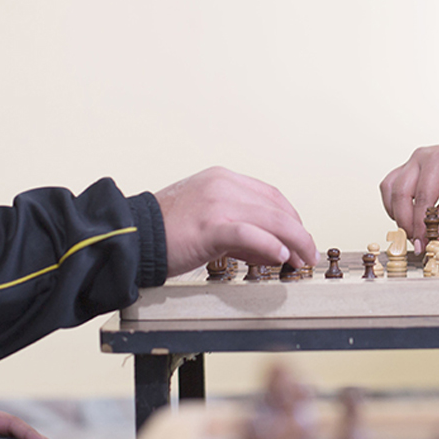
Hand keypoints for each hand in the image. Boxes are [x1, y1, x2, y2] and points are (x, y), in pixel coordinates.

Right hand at [154, 166, 316, 276]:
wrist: (131, 233)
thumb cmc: (165, 230)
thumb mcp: (206, 216)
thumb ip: (238, 227)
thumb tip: (270, 247)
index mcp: (222, 179)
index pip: (271, 195)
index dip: (291, 218)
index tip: (299, 236)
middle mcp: (223, 185)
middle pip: (276, 207)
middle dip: (298, 233)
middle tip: (307, 253)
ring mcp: (217, 203)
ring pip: (270, 219)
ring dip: (293, 242)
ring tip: (300, 260)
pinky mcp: (210, 225)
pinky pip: (249, 233)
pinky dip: (269, 245)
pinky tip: (279, 257)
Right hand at [380, 143, 438, 252]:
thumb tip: (435, 239)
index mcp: (436, 160)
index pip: (421, 197)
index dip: (420, 225)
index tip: (422, 245)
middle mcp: (419, 158)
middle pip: (400, 193)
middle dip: (405, 222)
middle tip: (416, 243)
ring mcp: (411, 162)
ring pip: (390, 189)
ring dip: (396, 213)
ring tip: (411, 232)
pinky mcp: (409, 169)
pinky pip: (392, 186)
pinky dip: (395, 204)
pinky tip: (406, 218)